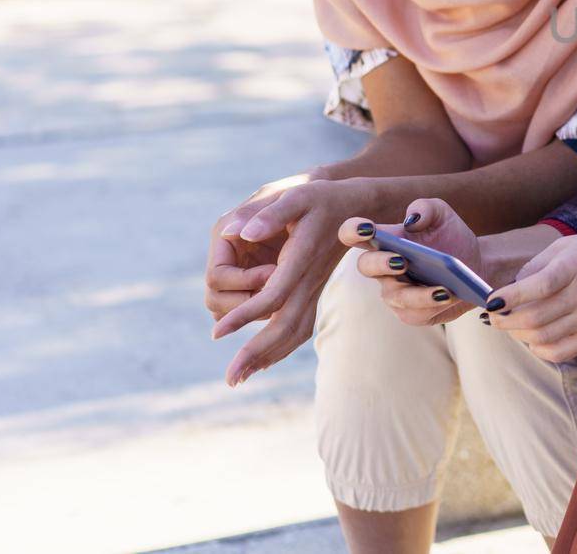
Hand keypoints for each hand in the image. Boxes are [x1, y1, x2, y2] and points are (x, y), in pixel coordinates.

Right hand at [204, 172, 314, 322]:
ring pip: (229, 310)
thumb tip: (234, 233)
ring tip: (287, 295)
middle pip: (216, 300)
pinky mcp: (257, 281)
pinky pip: (250, 310)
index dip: (243, 282)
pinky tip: (290, 300)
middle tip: (279, 291)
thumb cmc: (307, 195)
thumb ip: (266, 213)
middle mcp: (228, 256)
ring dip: (253, 312)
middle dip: (244, 304)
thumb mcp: (291, 198)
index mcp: (225, 236)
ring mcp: (240, 270)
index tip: (275, 273)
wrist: (326, 201)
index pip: (216, 277)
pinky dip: (264, 313)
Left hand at [208, 174, 375, 386]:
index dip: (243, 315)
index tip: (217, 332)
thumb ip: (269, 213)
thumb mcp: (297, 195)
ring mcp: (315, 289)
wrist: (359, 204)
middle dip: (256, 354)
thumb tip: (237, 234)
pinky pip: (300, 326)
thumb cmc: (323, 197)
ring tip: (240, 377)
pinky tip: (264, 359)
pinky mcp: (315, 291)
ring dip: (267, 357)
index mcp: (301, 258)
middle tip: (230, 380)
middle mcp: (310, 280)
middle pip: (284, 326)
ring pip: (294, 331)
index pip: (271, 296)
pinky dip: (281, 347)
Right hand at [337, 198, 485, 326]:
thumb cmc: (452, 237)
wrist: (476, 265)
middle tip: (402, 261)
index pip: (354, 234)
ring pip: (395, 296)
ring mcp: (395, 292)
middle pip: (366, 266)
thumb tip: (411, 220)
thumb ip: (426, 208)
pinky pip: (416, 313)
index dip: (352, 231)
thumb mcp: (444, 216)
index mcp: (385, 240)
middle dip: (381, 263)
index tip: (368, 229)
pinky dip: (432, 305)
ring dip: (418, 294)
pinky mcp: (412, 313)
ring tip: (442, 289)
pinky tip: (449, 296)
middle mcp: (383, 268)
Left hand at [485, 230, 576, 363]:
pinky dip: (539, 350)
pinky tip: (533, 340)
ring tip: (510, 326)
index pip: (535, 287)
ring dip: (517, 335)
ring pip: (542, 338)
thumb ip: (538, 264)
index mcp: (575, 266)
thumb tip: (512, 288)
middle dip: (504, 320)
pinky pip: (560, 353)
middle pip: (532, 318)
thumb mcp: (570, 244)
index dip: (507, 297)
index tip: (490, 301)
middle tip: (493, 317)